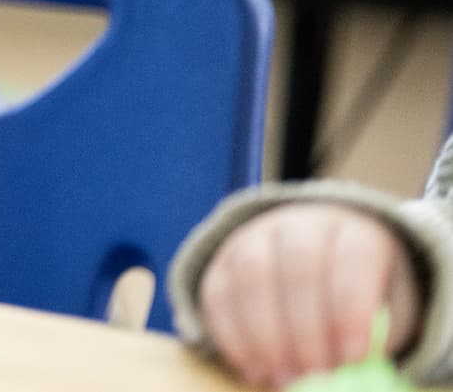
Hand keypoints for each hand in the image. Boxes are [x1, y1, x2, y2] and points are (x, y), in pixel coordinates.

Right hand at [199, 202, 422, 387]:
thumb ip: (372, 342)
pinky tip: (253, 369)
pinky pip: (217, 292)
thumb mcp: (385, 314)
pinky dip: (232, 336)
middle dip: (306, 329)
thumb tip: (356, 379)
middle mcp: (302, 225)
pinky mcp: (223, 259)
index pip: (353, 258)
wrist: (319, 265)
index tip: (354, 357)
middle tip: (314, 377)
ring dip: (265, 335)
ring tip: (282, 379)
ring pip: (252, 275)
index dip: (352, 306)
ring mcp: (255, 237)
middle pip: (298, 267)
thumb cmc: (360, 299)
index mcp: (355, 231)